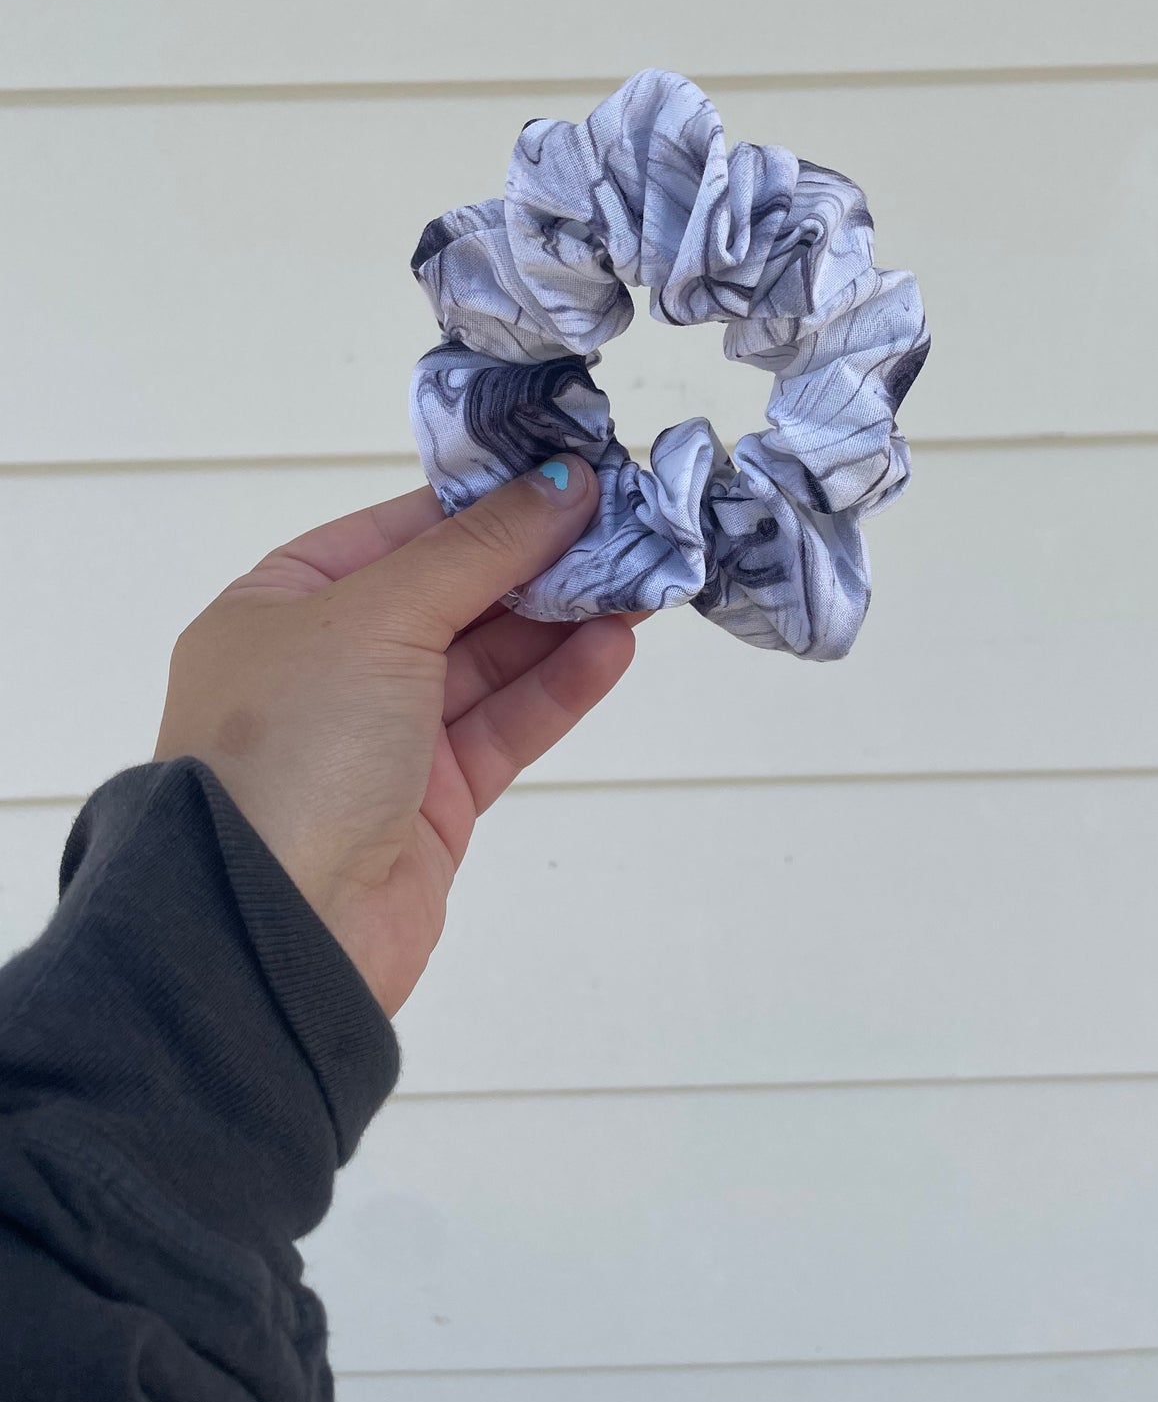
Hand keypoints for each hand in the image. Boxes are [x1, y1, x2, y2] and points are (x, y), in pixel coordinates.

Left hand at [153, 454, 637, 1016]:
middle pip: (454, 593)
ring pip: (490, 660)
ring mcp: (383, 735)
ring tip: (642, 579)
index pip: (402, 531)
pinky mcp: (433, 801)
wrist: (271, 928)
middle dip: (539, 559)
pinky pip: (506, 724)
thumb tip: (562, 482)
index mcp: (284, 603)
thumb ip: (478, 550)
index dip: (488, 501)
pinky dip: (559, 686)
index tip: (573, 472)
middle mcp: (330, 664)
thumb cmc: (292, 744)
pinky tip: (614, 646)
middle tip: (630, 524)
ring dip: (563, 619)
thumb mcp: (377, 616)